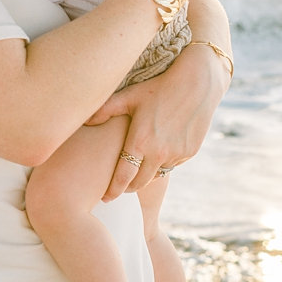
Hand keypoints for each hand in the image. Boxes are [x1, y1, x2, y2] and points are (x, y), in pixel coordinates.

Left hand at [92, 41, 226, 199]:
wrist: (197, 83)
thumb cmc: (158, 86)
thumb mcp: (130, 96)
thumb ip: (105, 110)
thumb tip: (84, 121)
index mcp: (140, 141)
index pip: (123, 176)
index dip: (113, 190)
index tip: (106, 198)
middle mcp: (158, 152)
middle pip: (139, 183)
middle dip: (128, 187)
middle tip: (120, 187)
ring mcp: (176, 154)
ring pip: (156, 175)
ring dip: (147, 175)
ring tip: (138, 169)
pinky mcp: (189, 152)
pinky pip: (172, 164)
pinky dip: (164, 162)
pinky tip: (160, 151)